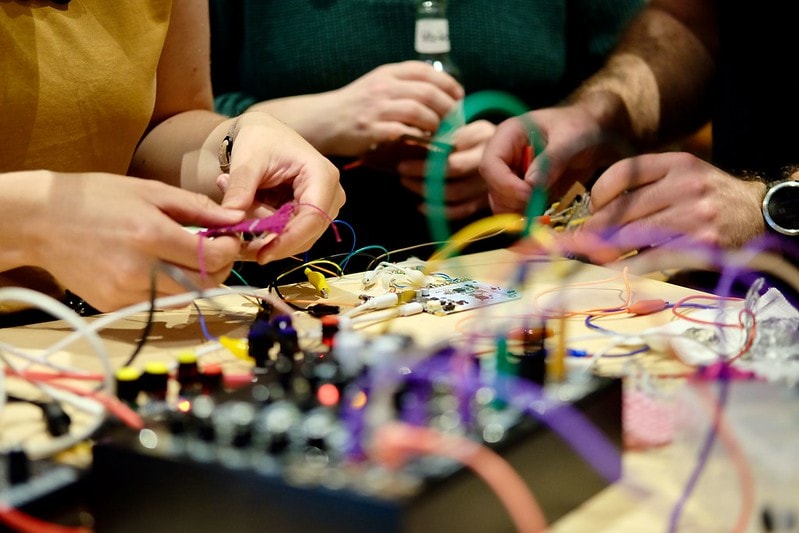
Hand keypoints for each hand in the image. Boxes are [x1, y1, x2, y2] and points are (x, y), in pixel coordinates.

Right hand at [28, 173, 243, 310]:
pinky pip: (157, 303)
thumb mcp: (150, 191)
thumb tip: (234, 217)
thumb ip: (196, 207)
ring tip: (186, 257)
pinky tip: (159, 268)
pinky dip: (168, 289)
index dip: (229, 249)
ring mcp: (126, 292)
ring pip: (184, 298)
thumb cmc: (97, 198)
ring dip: (196, 280)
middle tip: (215, 250)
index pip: (211, 257)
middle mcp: (141, 271)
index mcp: (151, 236)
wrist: (41, 221)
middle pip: (204, 283)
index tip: (228, 238)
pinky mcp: (115, 305)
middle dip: (219, 268)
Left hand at [216, 111, 345, 262]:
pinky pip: (288, 234)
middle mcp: (331, 195)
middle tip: (234, 232)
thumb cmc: (259, 140)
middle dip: (270, 240)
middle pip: (306, 234)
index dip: (288, 240)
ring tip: (240, 203)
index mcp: (322, 176)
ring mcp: (324, 207)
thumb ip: (239, 189)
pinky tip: (248, 207)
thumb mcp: (246, 161)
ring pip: (295, 238)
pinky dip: (265, 229)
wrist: (263, 134)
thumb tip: (231, 220)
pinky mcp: (311, 215)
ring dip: (264, 232)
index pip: (313, 218)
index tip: (261, 255)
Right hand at [312, 61, 463, 155]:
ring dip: (436, 124)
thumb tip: (438, 94)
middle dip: (447, 107)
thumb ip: (403, 85)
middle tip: (455, 121)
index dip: (447, 82)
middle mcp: (383, 87)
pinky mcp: (371, 130)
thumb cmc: (355, 105)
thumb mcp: (377, 85)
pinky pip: (403, 133)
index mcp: (387, 73)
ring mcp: (376, 109)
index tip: (458, 96)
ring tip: (442, 133)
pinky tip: (425, 144)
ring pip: (418, 111)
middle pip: (427, 92)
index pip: (424, 71)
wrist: (323, 120)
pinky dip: (419, 139)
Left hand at [398, 120, 494, 219]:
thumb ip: (445, 134)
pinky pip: (461, 211)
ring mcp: (488, 185)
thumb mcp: (465, 125)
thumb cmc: (477, 135)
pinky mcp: (486, 200)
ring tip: (408, 183)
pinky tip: (422, 205)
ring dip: (427, 193)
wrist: (508, 147)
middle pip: (452, 177)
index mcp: (482, 141)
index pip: (451, 158)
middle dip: (422, 178)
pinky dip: (439, 211)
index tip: (404, 161)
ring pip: (454, 196)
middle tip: (402, 172)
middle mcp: (488, 165)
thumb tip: (414, 144)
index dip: (425, 165)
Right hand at [479, 105, 628, 213]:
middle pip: (493, 187)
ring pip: (500, 203)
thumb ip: (551, 159)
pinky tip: (545, 214)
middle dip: (513, 201)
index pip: (490, 164)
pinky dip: (527, 217)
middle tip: (539, 203)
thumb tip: (531, 185)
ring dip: (519, 212)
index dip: (505, 183)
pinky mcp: (522, 192)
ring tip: (544, 208)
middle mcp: (504, 157)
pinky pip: (515, 211)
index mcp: (508, 136)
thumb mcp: (570, 138)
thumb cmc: (580, 127)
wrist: (593, 134)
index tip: (529, 194)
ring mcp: (511, 176)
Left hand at [562, 152, 766, 263]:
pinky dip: (631, 267)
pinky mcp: (701, 245)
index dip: (599, 192)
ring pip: (633, 234)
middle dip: (596, 228)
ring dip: (607, 249)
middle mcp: (686, 185)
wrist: (760, 214)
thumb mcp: (683, 177)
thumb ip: (646, 187)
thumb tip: (599, 214)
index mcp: (676, 164)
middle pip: (624, 208)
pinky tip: (620, 270)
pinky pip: (653, 258)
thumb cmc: (710, 198)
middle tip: (582, 241)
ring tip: (595, 256)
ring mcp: (695, 215)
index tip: (592, 209)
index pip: (624, 172)